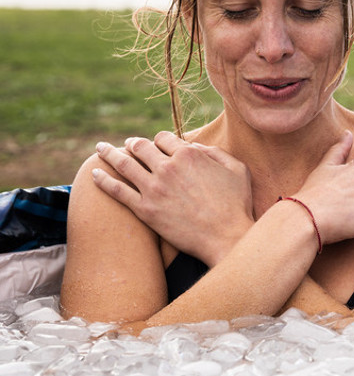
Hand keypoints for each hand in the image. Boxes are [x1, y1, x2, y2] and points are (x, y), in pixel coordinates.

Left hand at [92, 132, 253, 265]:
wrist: (226, 237)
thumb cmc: (236, 204)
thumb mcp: (237, 169)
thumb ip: (216, 152)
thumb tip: (196, 147)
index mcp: (189, 154)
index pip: (164, 137)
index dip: (160, 140)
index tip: (158, 145)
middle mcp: (168, 167)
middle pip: (141, 146)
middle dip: (133, 143)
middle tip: (127, 144)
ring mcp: (153, 188)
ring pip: (124, 164)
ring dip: (109, 153)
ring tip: (100, 149)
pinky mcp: (145, 210)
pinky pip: (117, 190)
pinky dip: (103, 180)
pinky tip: (94, 174)